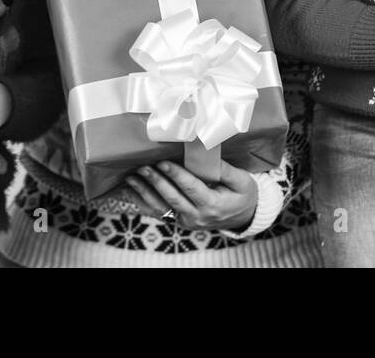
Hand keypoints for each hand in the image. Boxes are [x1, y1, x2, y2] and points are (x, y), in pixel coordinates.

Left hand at [124, 160, 258, 230]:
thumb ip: (225, 169)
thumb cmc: (243, 195)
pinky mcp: (180, 221)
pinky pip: (159, 213)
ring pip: (162, 208)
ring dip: (144, 193)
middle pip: (172, 198)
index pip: (191, 188)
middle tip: (143, 167)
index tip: (163, 163)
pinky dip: (144, 203)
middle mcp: (197, 216)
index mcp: (213, 205)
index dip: (176, 175)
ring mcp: (187, 221)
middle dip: (156, 182)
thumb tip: (208, 152)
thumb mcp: (242, 181)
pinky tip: (131, 192)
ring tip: (131, 178)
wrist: (243, 216)